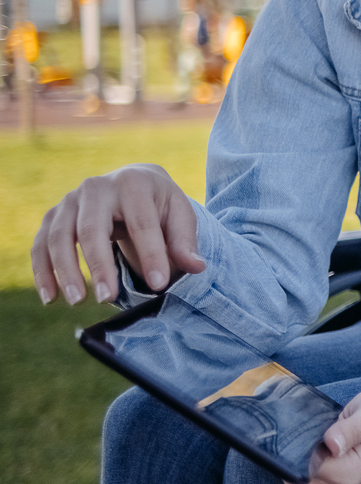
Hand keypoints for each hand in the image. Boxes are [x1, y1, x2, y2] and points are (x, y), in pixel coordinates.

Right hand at [32, 164, 204, 305]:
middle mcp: (95, 187)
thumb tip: (196, 267)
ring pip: (59, 237)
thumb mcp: (180, 215)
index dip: (151, 255)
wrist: (132, 182)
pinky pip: (41, 244)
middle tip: (106, 297)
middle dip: (99, 265)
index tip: (159, 285)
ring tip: (77, 301)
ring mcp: (69, 200)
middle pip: (91, 228)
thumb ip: (185, 241)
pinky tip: (50, 298)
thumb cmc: (159, 204)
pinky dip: (42, 271)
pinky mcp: (53, 216)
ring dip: (65, 271)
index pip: (142, 224)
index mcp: (133, 184)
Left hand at [291, 386, 360, 483]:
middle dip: (293, 452)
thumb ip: (352, 429)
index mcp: (348, 473)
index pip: (303, 466)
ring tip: (314, 437)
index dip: (299, 445)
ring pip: (291, 483)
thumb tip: (331, 444)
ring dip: (293, 459)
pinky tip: (309, 449)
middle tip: (314, 429)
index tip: (311, 427)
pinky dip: (294, 467)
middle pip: (293, 477)